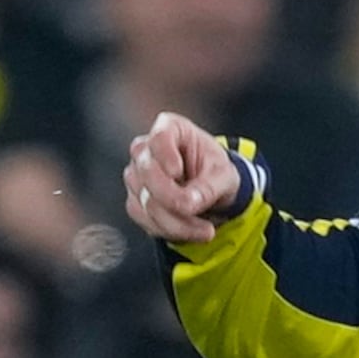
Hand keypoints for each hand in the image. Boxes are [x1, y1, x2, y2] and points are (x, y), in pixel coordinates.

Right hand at [122, 111, 238, 243]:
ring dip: (176, 222)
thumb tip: (188, 203)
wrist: (210, 188)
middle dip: (173, 200)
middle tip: (199, 213)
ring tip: (205, 229)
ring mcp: (136, 175)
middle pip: (148, 173)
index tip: (177, 172)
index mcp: (171, 128)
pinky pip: (145, 219)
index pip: (159, 138)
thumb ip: (208, 187)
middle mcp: (146, 149)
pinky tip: (189, 230)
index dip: (165, 155)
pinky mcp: (134, 199)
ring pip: (146, 202)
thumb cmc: (216, 171)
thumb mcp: (224, 176)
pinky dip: (169, 230)